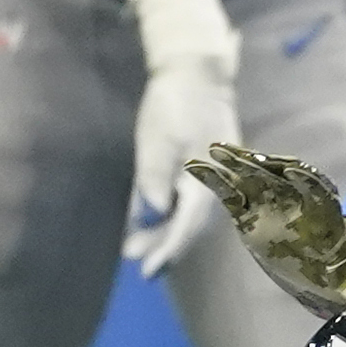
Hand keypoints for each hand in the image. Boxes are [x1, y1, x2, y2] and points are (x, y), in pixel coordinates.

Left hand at [126, 53, 241, 278]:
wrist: (196, 74)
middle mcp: (213, 187)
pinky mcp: (199, 173)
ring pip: (185, 217)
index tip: (148, 272)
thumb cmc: (176, 102)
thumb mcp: (159, 136)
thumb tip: (154, 210)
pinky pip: (182, 201)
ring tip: (131, 245)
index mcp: (208, 180)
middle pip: (188, 227)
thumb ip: (155, 174)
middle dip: (162, 245)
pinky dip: (164, 213)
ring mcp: (208, 181)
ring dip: (161, 231)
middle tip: (133, 261)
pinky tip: (141, 220)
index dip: (168, 251)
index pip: (188, 226)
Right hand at [186, 143, 345, 317]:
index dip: (306, 181)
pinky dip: (212, 179)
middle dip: (263, 165)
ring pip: (250, 179)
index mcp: (323, 215)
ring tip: (212, 150)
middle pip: (279, 178)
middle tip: (244, 154)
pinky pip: (228, 193)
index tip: (294, 171)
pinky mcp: (247, 214)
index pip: (317, 190)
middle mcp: (295, 204)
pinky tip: (193, 165)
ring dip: (233, 164)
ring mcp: (270, 205)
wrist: (328, 271)